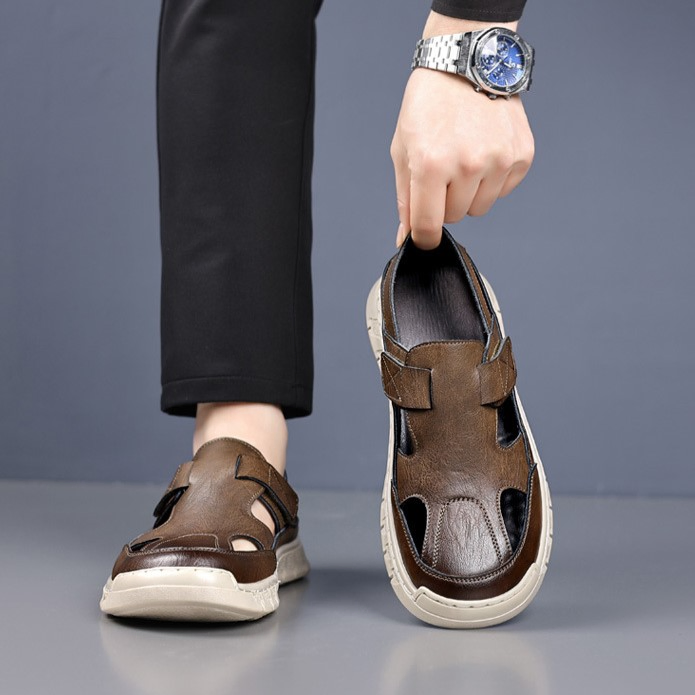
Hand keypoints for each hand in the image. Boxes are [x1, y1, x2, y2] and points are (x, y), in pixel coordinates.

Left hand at [390, 14, 534, 248]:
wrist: (465, 64)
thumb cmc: (428, 107)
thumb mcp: (403, 150)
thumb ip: (405, 199)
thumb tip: (407, 238)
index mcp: (431, 164)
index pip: (428, 225)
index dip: (423, 238)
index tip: (423, 237)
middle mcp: (468, 164)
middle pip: (455, 217)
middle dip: (445, 201)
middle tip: (443, 170)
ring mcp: (498, 159)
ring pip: (480, 208)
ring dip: (469, 192)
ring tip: (464, 158)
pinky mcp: (521, 154)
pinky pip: (503, 191)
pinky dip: (492, 179)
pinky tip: (484, 151)